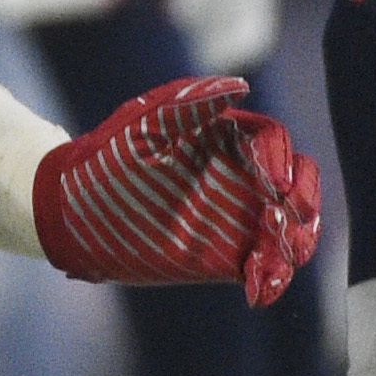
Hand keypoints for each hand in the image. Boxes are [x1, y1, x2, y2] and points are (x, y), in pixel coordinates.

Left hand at [34, 75, 321, 304]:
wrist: (72, 211)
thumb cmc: (107, 156)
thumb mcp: (144, 124)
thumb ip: (191, 104)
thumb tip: (241, 86)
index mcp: (226, 137)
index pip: (274, 142)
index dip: (281, 161)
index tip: (276, 183)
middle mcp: (241, 176)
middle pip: (298, 186)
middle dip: (303, 202)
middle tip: (282, 220)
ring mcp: (237, 217)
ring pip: (290, 229)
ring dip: (294, 244)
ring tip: (271, 260)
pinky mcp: (227, 257)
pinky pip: (264, 268)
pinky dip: (271, 279)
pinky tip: (258, 290)